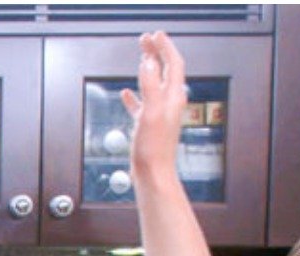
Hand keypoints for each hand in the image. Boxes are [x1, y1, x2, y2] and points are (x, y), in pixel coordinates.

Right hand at [121, 32, 187, 180]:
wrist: (153, 175)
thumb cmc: (154, 149)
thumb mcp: (151, 113)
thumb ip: (150, 86)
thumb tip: (148, 62)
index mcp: (173, 97)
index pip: (173, 64)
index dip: (165, 47)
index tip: (155, 36)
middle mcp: (169, 103)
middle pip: (165, 70)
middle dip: (156, 53)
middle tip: (145, 40)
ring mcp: (159, 114)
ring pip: (154, 84)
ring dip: (147, 69)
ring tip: (139, 58)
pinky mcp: (149, 125)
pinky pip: (142, 104)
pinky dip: (135, 94)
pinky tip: (126, 93)